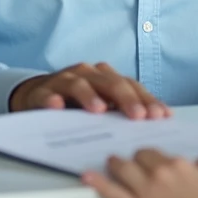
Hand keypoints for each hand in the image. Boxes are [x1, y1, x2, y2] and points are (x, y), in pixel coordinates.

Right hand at [9, 62, 170, 118]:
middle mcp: (88, 74)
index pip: (131, 86)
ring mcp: (64, 80)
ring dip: (90, 96)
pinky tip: (57, 106)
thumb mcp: (102, 104)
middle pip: (110, 83)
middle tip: (138, 116)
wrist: (37, 94)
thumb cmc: (76, 102)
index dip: (147, 100)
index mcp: (106, 77)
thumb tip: (153, 124)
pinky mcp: (42, 92)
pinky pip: (47, 95)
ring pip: (80, 84)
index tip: (160, 116)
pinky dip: (52, 100)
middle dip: (127, 99)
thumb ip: (122, 110)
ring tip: (100, 110)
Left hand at [82, 149, 197, 197]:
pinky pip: (114, 194)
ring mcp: (149, 192)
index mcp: (180, 165)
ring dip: (115, 165)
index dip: (149, 159)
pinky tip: (88, 177)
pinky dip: (99, 184)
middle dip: (133, 160)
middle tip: (129, 164)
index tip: (148, 163)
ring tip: (110, 165)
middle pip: (137, 158)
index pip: (154, 154)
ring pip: (122, 169)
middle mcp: (162, 173)